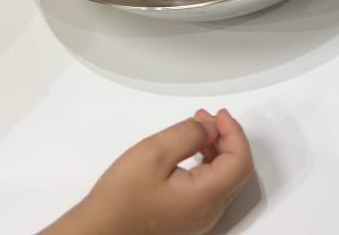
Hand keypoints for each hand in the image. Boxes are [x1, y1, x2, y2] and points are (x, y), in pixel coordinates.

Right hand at [48, 110, 253, 234]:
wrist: (99, 229)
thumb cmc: (121, 195)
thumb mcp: (153, 152)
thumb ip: (188, 135)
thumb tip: (211, 128)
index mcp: (205, 198)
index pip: (240, 162)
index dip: (234, 133)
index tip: (220, 114)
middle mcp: (209, 212)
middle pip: (235, 171)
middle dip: (226, 138)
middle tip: (206, 117)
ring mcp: (199, 218)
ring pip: (223, 178)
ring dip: (217, 149)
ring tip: (197, 128)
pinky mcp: (188, 218)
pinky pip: (210, 187)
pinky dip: (207, 163)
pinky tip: (190, 150)